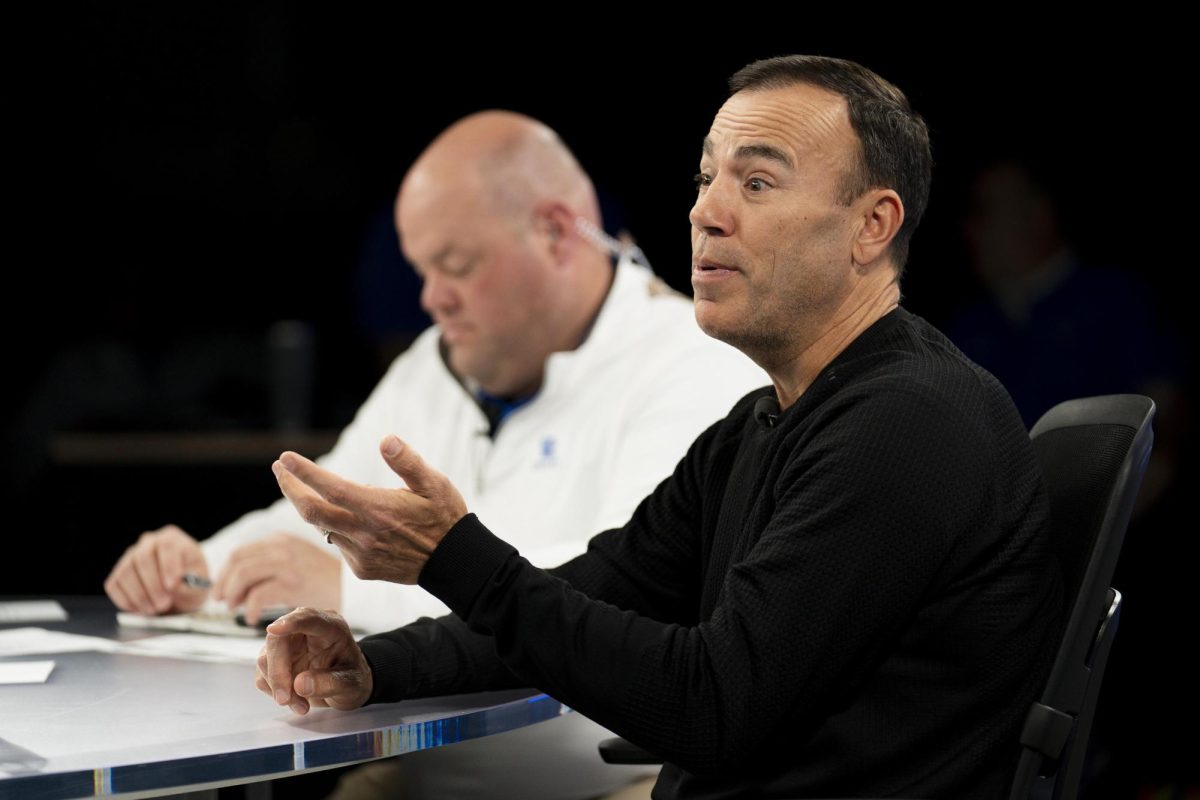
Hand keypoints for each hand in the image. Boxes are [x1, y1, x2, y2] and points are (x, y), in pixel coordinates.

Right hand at [104, 525, 209, 614]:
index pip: (166, 545)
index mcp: (172, 538)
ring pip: (126, 572)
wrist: (178, 589)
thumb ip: (190, 585)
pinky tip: (140, 609)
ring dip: (139, 595)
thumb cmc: (191, 582)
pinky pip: (114, 585)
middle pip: (143, 558)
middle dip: (152, 585)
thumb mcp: (200, 584)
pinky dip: (125, 600)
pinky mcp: (118, 574)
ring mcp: (130, 557)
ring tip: (155, 610)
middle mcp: (148, 543)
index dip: (168, 565)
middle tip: (163, 604)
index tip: (172, 585)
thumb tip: (174, 587)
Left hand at [212, 533, 341, 624]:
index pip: (240, 552)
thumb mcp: (297, 563)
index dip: (224, 573)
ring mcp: (289, 563)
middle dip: (224, 583)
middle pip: (237, 560)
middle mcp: (283, 546)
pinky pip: (259, 594)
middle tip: (223, 602)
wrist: (355, 591)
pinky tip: (253, 619)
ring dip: (234, 594)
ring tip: (236, 610)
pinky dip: (251, 608)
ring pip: (244, 574)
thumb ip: (270, 566)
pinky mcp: (294, 583)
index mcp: (281, 540)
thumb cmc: (326, 582)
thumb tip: (238, 583)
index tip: (220, 590)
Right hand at [256, 607, 371, 714]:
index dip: (292, 622)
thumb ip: (331, 683)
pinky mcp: (276, 660)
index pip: (309, 618)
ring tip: (302, 705)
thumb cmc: (352, 679)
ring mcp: (289, 644)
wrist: (346, 688)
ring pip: (266, 659)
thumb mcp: (351, 684)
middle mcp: (306, 631)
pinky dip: (275, 692)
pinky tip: (296, 701)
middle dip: (278, 672)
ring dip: (278, 686)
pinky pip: (264, 675)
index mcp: (331, 627)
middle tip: (285, 699)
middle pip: (277, 640)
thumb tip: (300, 684)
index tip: (274, 629)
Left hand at [271, 435, 466, 583]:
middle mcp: (365, 534)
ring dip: (311, 506)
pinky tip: (347, 516)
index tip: (285, 457)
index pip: (331, 488)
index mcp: (379, 510)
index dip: (304, 473)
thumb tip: (385, 440)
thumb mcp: (434, 483)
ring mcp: (361, 554)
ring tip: (306, 487)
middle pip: (311, 512)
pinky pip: (339, 544)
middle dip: (290, 488)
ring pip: (324, 527)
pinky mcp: (362, 569)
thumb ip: (408, 462)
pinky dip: (335, 526)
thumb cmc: (445, 517)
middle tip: (279, 468)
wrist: (455, 563)